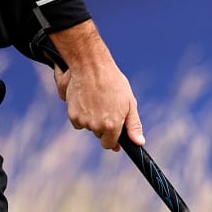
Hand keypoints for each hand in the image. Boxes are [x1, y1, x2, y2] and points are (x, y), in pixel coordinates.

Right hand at [50, 21, 144, 151]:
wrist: (91, 66)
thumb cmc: (113, 82)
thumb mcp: (129, 103)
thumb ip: (134, 125)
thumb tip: (139, 142)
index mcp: (112, 126)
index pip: (109, 144)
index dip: (112, 138)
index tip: (113, 131)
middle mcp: (97, 126)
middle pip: (98, 135)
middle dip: (102, 125)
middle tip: (105, 106)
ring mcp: (84, 121)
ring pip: (88, 127)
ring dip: (91, 119)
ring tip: (96, 100)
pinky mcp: (73, 115)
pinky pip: (78, 121)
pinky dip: (81, 114)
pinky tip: (86, 101)